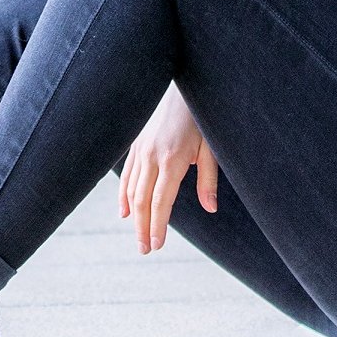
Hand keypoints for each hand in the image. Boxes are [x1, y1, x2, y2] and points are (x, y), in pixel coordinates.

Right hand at [119, 88, 218, 252]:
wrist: (182, 87)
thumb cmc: (201, 118)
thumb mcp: (211, 148)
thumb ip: (208, 180)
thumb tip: (210, 208)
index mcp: (172, 159)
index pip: (161, 201)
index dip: (158, 225)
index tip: (157, 245)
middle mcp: (152, 156)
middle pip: (142, 200)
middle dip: (143, 228)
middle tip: (145, 250)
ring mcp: (140, 149)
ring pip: (131, 189)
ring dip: (133, 216)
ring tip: (138, 237)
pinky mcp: (135, 144)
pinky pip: (127, 174)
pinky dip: (124, 195)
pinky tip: (125, 211)